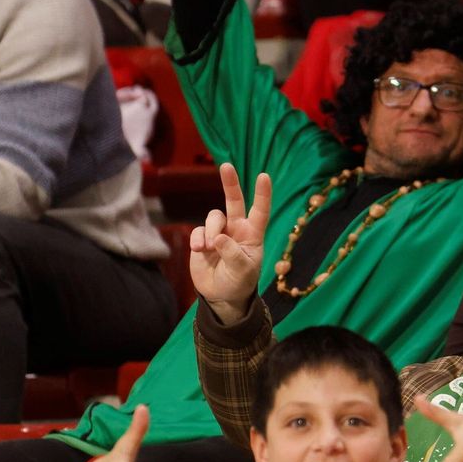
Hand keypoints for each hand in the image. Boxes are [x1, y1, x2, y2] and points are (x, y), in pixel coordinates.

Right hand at [190, 163, 271, 324]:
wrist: (221, 296)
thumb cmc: (239, 282)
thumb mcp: (242, 271)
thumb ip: (232, 254)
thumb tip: (218, 238)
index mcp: (253, 235)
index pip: (260, 211)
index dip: (262, 194)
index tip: (264, 176)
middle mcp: (236, 229)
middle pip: (234, 201)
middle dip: (230, 183)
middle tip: (227, 166)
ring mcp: (219, 233)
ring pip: (213, 217)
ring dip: (211, 230)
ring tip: (210, 248)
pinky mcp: (202, 239)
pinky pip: (198, 231)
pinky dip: (198, 239)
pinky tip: (199, 251)